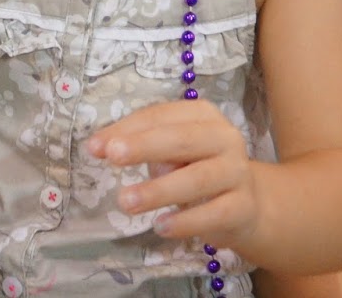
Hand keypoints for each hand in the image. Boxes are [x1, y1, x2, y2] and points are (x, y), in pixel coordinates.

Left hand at [85, 99, 260, 249]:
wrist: (246, 204)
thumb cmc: (195, 168)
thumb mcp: (167, 151)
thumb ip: (138, 144)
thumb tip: (99, 147)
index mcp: (202, 115)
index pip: (161, 116)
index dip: (127, 129)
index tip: (96, 147)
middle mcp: (225, 138)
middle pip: (183, 140)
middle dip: (145, 147)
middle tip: (113, 157)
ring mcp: (237, 172)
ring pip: (197, 179)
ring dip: (158, 191)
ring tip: (126, 202)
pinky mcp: (243, 207)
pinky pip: (213, 214)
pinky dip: (185, 221)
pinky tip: (161, 227)